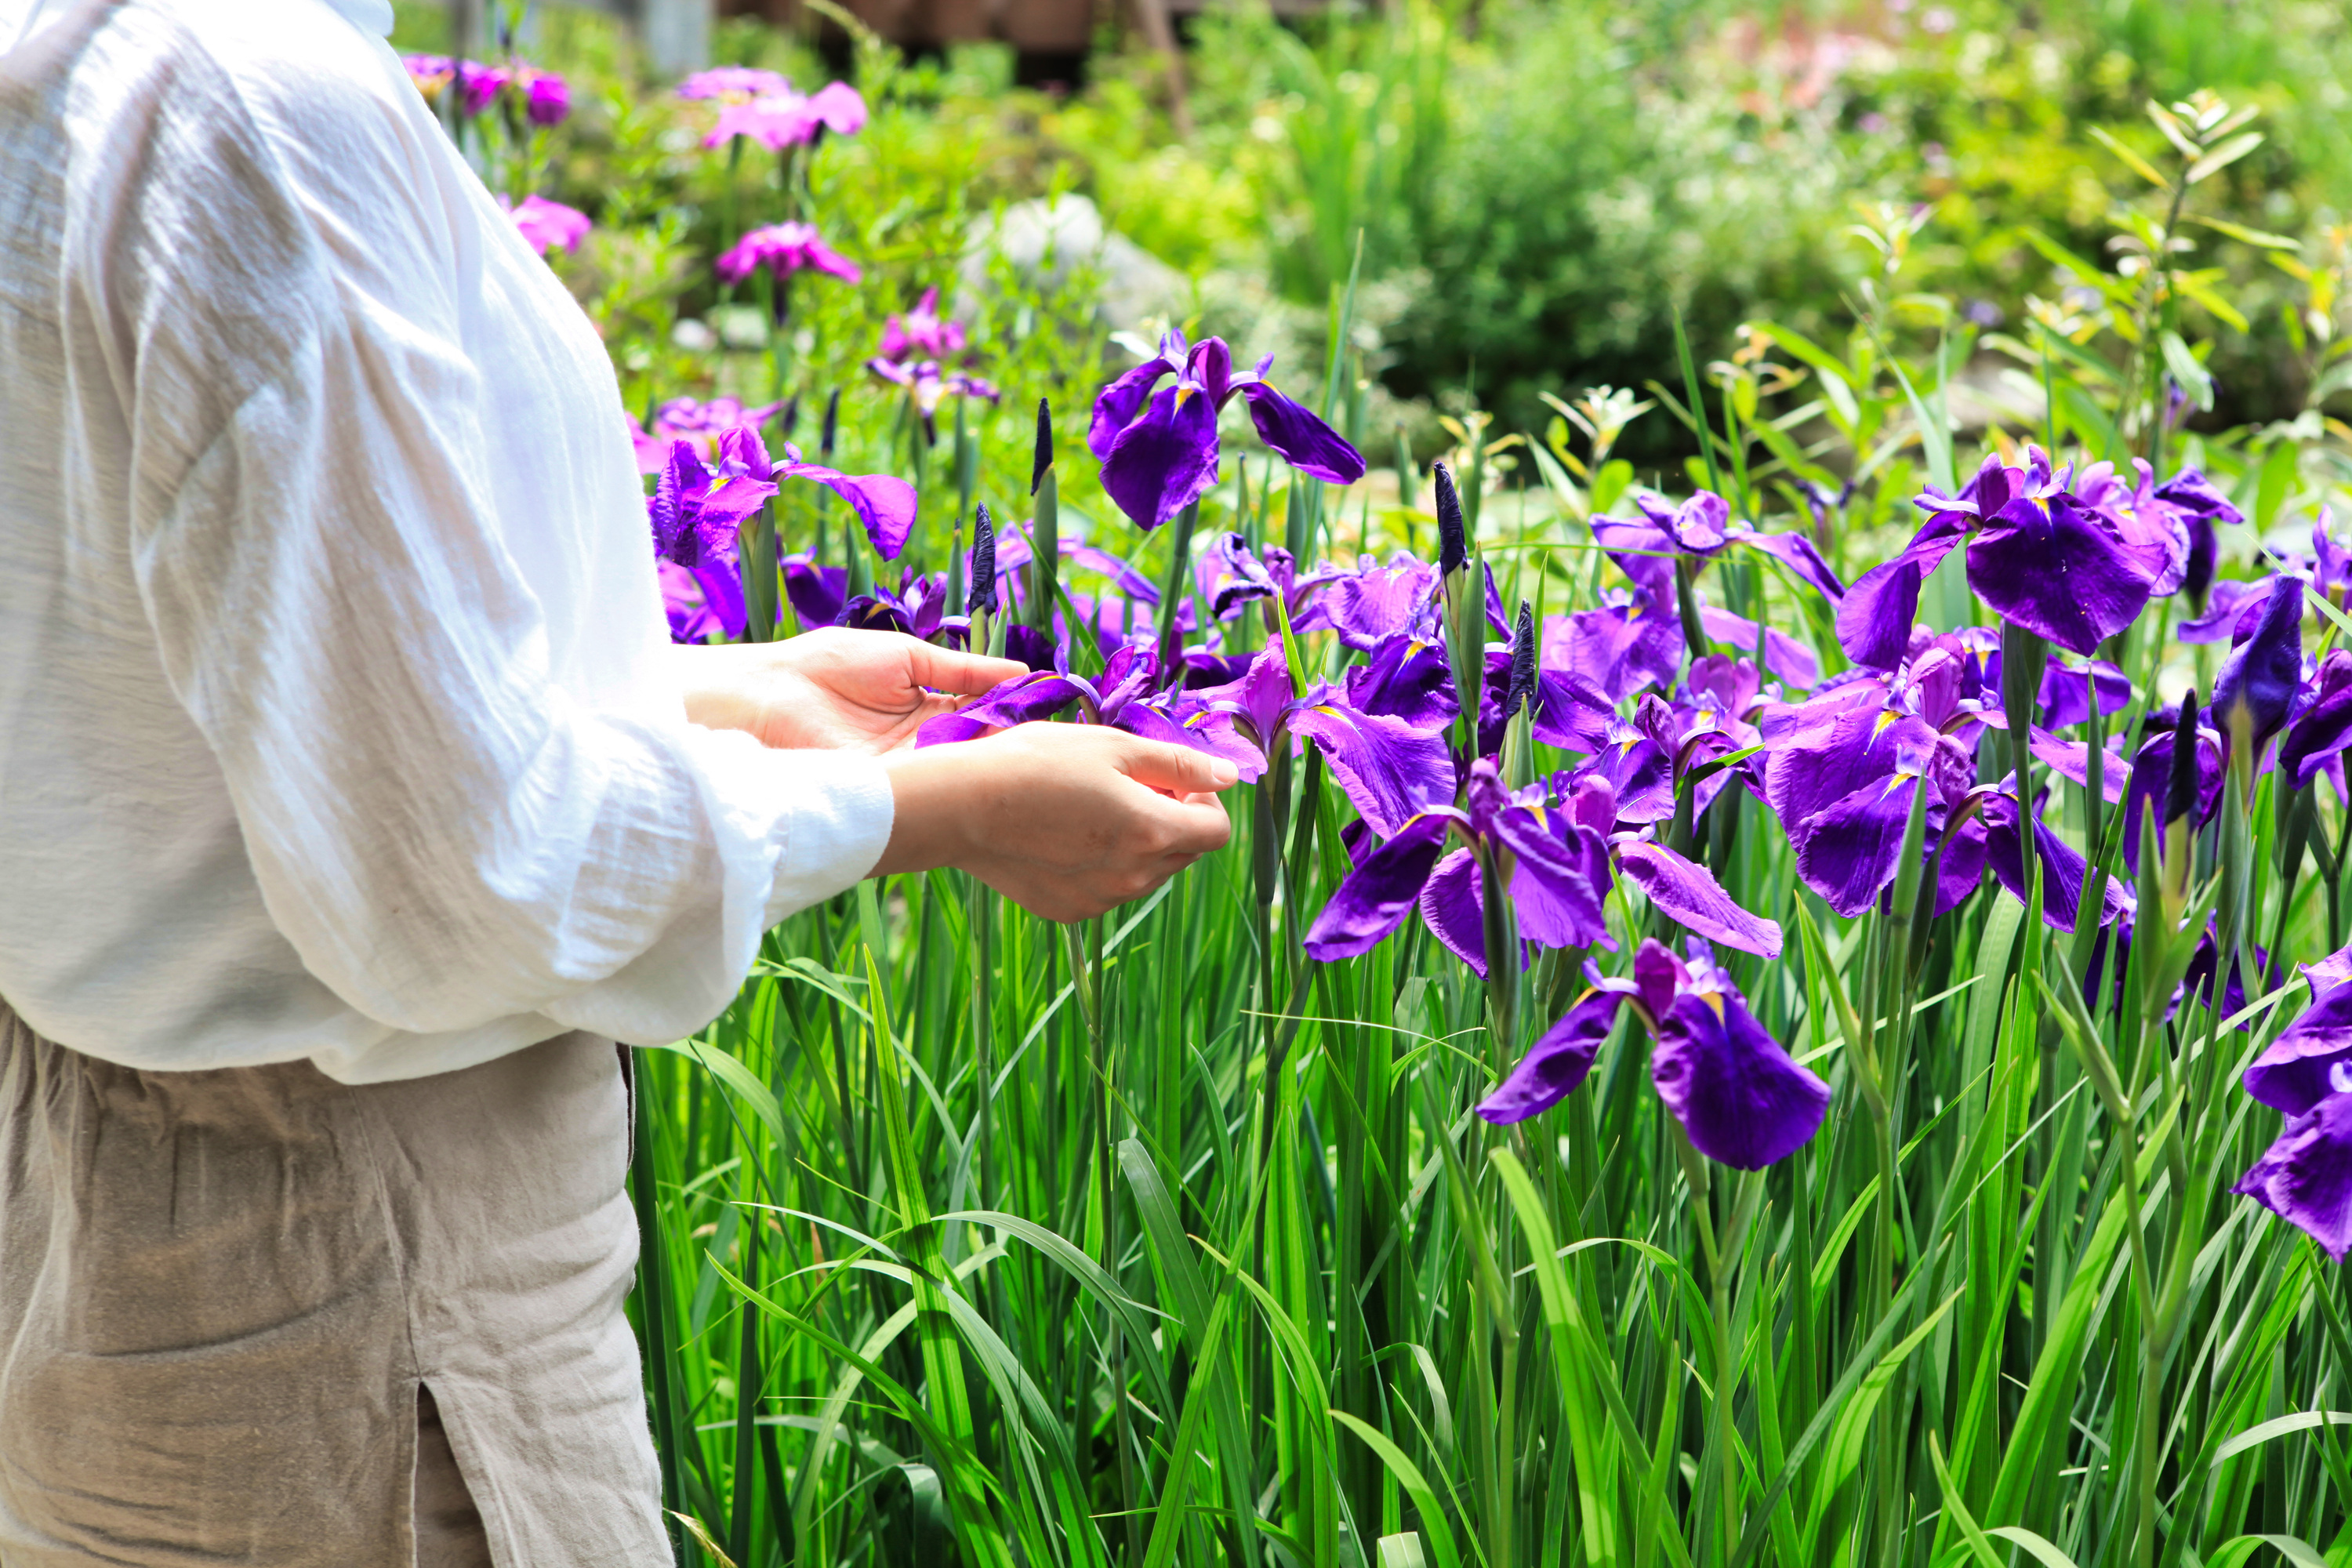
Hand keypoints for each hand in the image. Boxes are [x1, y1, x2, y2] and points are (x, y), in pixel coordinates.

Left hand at [669, 629, 1026, 753]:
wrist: (770, 695)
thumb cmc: (828, 666)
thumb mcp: (910, 658)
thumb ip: (965, 669)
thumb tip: (1022, 671)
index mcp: (930, 711)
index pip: (988, 718)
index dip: (1020, 716)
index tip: (1058, 715)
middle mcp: (927, 746)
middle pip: (985, 749)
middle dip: (1019, 745)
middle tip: (1061, 742)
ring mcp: (913, 772)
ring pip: (968, 770)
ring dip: (998, 763)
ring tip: (1042, 756)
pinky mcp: (895, 792)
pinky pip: (939, 787)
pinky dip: (965, 779)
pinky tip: (996, 769)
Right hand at [876, 724, 1237, 921]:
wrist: (961, 808)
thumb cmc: (1035, 764)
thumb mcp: (1112, 746)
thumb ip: (1178, 762)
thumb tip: (1230, 775)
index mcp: (1153, 832)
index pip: (1218, 830)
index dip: (1205, 798)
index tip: (1173, 776)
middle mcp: (1134, 877)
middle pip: (1185, 851)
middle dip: (1173, 816)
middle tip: (1128, 783)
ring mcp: (1101, 899)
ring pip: (1148, 872)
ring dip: (1139, 841)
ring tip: (1091, 806)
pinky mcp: (1070, 910)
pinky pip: (1109, 887)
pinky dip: (1103, 863)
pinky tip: (1066, 834)